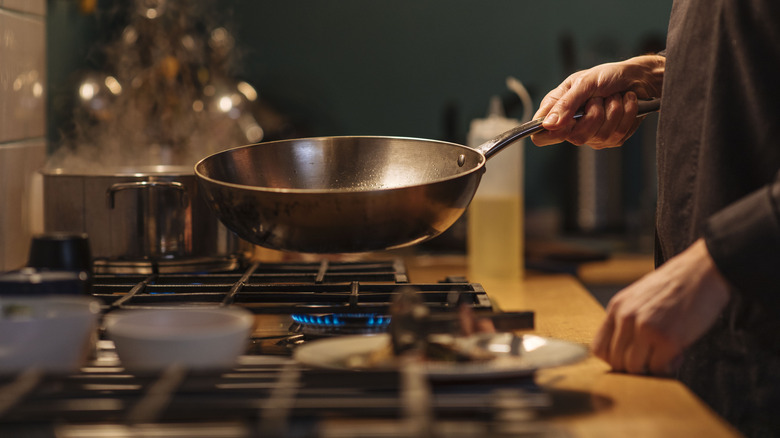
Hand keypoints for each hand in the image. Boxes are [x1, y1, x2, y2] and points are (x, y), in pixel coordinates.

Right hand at [531, 54, 664, 148]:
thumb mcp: (584, 82)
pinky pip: (618, 134)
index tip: (566, 120)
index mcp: (557, 111)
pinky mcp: (611, 139)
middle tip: (599, 98)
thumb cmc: (607, 76)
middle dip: (594, 113)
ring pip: (599, 135)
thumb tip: (548, 124)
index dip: (549, 132)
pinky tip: (625, 102)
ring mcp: (592, 136)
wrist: (637, 77)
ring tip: (614, 97)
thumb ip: (565, 104)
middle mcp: (572, 126)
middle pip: (574, 137)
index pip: (541, 135)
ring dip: (613, 110)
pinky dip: (626, 113)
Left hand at [592, 239, 730, 374]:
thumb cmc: (675, 286)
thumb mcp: (638, 297)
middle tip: (654, 356)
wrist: (703, 271)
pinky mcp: (667, 339)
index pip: (599, 348)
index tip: (630, 359)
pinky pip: (658, 368)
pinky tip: (678, 353)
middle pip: (616, 362)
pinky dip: (668, 367)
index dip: (613, 360)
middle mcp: (626, 317)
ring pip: (634, 368)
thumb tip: (623, 353)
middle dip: (635, 366)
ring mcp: (645, 328)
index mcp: (617, 307)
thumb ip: (626, 320)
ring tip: (667, 354)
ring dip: (651, 368)